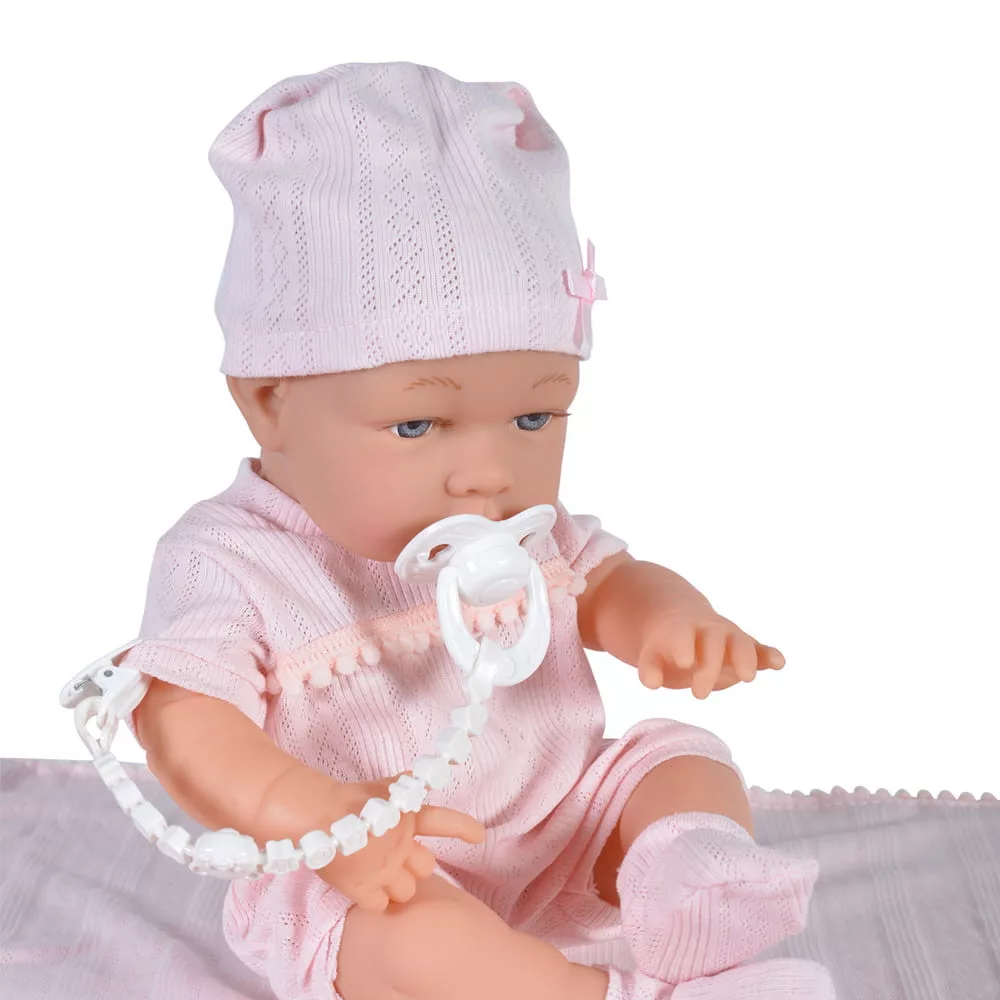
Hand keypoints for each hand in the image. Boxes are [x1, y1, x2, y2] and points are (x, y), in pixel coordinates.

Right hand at [314, 773, 484, 912]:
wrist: (313, 813)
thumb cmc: (347, 798)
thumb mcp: (383, 786)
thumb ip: (405, 788)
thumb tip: (424, 776)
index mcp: (408, 815)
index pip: (444, 821)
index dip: (464, 828)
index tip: (480, 836)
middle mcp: (401, 843)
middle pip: (426, 868)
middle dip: (413, 866)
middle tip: (393, 860)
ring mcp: (384, 868)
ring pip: (406, 891)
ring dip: (395, 886)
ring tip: (375, 874)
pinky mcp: (363, 888)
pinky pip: (381, 905)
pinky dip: (375, 899)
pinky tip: (363, 886)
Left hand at [636, 607, 784, 698]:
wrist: (683, 624)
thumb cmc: (665, 648)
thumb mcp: (652, 656)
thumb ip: (650, 668)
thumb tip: (651, 682)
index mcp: (682, 629)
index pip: (683, 635)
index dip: (684, 646)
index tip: (684, 663)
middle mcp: (709, 630)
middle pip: (714, 642)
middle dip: (710, 667)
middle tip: (698, 694)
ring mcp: (729, 637)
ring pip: (741, 642)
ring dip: (746, 658)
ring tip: (747, 677)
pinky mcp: (746, 649)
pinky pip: (760, 649)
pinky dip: (770, 655)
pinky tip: (779, 664)